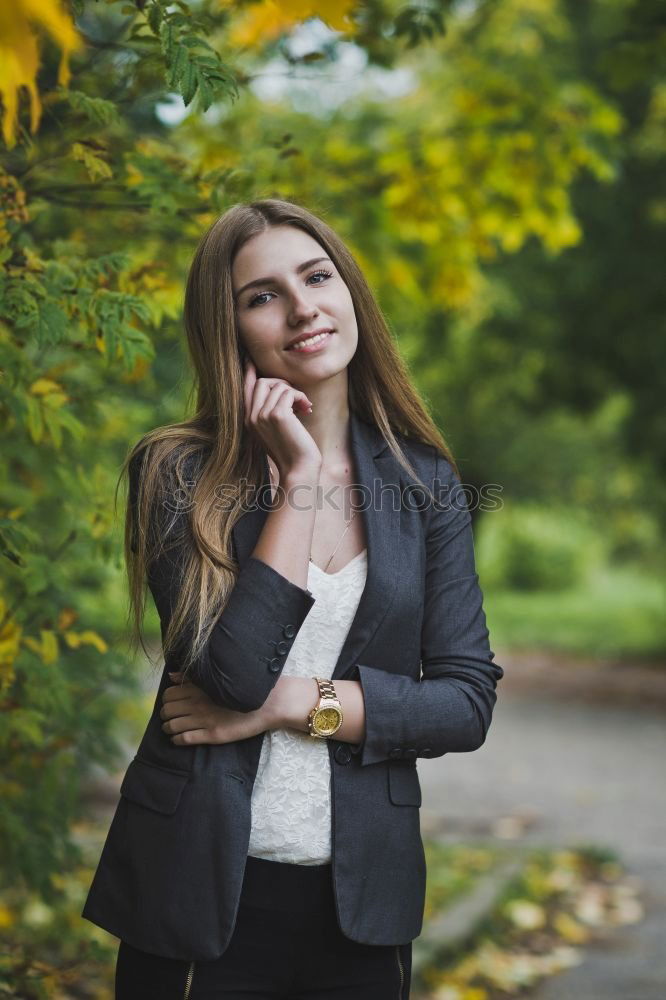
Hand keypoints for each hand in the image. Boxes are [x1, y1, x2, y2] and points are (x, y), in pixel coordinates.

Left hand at [160, 671, 271, 744]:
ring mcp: (204, 720)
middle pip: (167, 710)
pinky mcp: (212, 735)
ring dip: (168, 728)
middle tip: (170, 716)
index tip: (171, 703)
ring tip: (172, 728)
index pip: (169, 694)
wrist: (268, 703)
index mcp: (199, 687)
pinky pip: (184, 739)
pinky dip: (176, 739)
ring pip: (172, 725)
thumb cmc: (244, 688)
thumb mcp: (218, 678)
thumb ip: (193, 677)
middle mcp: (198, 703)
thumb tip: (171, 677)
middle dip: (165, 714)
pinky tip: (179, 738)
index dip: (166, 700)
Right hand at [243, 357, 321, 478]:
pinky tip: (307, 409)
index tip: (249, 359)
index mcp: (249, 421)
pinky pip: (289, 392)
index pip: (246, 390)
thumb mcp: (276, 430)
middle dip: (282, 384)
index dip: (248, 372)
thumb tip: (280, 390)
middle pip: (262, 382)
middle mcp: (251, 417)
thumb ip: (272, 412)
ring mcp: (262, 416)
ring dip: (295, 393)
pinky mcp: (277, 415)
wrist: (298, 469)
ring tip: (304, 407)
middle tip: (296, 398)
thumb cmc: (292, 451)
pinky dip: (301, 397)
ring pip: (277, 386)